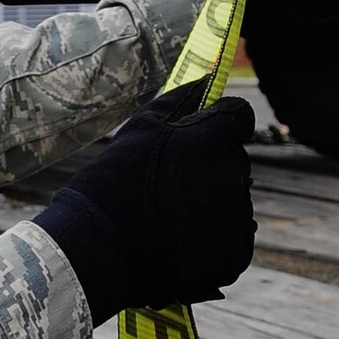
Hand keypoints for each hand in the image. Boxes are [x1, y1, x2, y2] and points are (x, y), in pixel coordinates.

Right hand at [34, 80, 255, 323]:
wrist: (99, 251)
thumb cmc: (113, 183)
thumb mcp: (140, 128)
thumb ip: (181, 99)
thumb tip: (208, 82)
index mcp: (214, 139)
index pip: (240, 117)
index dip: (221, 123)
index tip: (202, 135)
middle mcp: (234, 176)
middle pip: (234, 161)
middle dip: (210, 167)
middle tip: (168, 185)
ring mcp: (237, 219)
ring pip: (234, 201)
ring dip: (211, 204)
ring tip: (167, 217)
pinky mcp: (233, 256)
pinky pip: (234, 238)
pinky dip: (214, 239)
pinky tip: (179, 241)